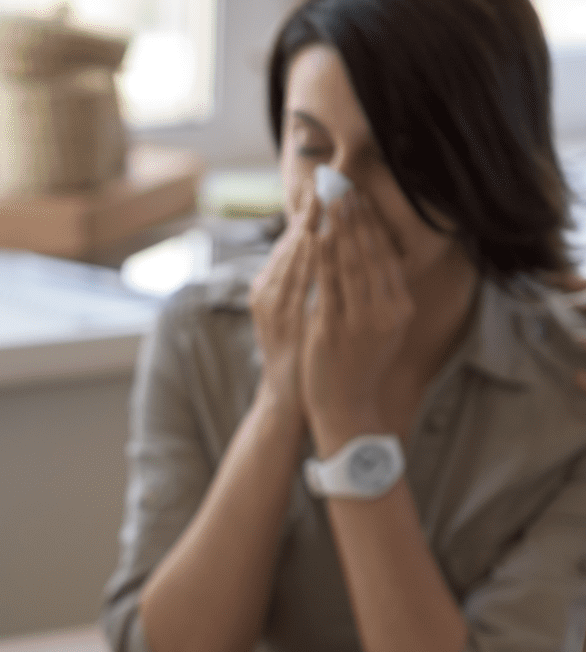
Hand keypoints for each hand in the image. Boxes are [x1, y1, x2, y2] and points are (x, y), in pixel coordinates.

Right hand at [248, 191, 320, 416]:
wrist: (289, 395)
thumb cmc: (299, 354)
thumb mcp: (301, 313)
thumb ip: (306, 284)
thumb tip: (322, 251)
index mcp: (269, 288)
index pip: (290, 241)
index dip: (303, 212)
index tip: (317, 184)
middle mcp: (265, 292)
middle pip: (289, 242)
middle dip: (307, 210)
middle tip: (322, 178)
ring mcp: (271, 304)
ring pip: (291, 256)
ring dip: (308, 225)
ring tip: (323, 197)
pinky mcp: (279, 317)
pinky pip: (297, 280)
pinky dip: (308, 256)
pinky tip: (319, 236)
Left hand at [302, 191, 414, 448]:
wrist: (345, 408)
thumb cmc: (358, 365)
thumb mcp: (380, 328)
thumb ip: (379, 294)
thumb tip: (373, 256)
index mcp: (398, 307)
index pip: (385, 254)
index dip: (372, 222)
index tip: (359, 194)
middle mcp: (384, 310)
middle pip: (369, 251)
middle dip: (355, 214)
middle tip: (341, 182)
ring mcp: (359, 319)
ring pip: (349, 262)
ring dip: (338, 226)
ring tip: (328, 197)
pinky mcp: (333, 329)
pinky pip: (326, 284)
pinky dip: (321, 256)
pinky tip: (313, 234)